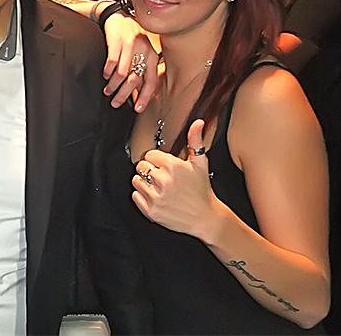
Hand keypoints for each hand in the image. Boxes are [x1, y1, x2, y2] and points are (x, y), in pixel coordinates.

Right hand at [101, 12, 158, 112]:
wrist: (118, 17)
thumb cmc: (130, 39)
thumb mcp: (142, 54)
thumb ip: (143, 71)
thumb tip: (144, 95)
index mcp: (152, 56)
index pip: (151, 82)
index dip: (144, 97)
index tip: (137, 109)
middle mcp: (144, 51)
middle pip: (135, 80)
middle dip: (124, 95)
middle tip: (116, 103)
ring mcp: (131, 45)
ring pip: (123, 73)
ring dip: (114, 85)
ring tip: (107, 91)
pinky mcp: (118, 40)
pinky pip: (112, 61)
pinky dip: (108, 71)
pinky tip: (105, 76)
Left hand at [131, 119, 222, 240]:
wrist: (206, 218)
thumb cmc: (202, 190)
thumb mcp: (201, 163)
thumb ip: (195, 140)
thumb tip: (197, 122)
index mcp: (173, 166)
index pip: (149, 155)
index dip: (156, 160)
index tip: (163, 166)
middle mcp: (163, 180)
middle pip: (141, 167)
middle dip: (149, 170)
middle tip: (162, 178)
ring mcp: (156, 196)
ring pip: (136, 181)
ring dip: (144, 183)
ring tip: (159, 188)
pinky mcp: (151, 211)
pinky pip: (135, 196)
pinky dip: (142, 197)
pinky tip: (156, 197)